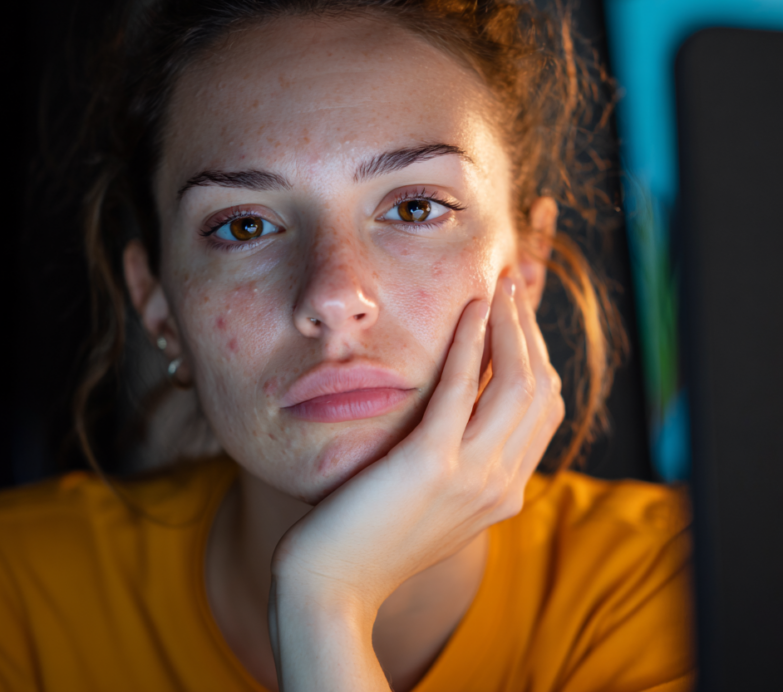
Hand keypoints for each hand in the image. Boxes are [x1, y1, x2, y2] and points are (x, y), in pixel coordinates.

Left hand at [268, 274, 564, 690]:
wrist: (331, 587)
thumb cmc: (366, 538)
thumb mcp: (428, 501)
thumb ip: (455, 463)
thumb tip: (457, 410)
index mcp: (503, 493)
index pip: (543, 411)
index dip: (537, 357)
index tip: (517, 319)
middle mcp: (501, 485)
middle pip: (541, 391)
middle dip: (530, 332)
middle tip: (511, 288)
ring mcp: (473, 477)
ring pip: (518, 384)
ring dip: (510, 326)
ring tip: (496, 287)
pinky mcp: (431, 465)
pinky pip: (462, 388)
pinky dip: (472, 343)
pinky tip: (469, 311)